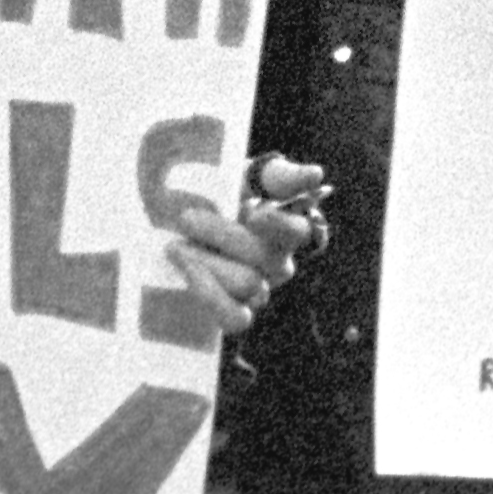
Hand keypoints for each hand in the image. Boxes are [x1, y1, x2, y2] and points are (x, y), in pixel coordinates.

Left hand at [149, 154, 322, 338]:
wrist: (184, 222)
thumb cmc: (222, 196)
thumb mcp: (247, 176)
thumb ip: (280, 176)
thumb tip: (315, 175)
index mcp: (287, 229)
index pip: (298, 230)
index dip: (280, 225)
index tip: (254, 213)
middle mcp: (279, 263)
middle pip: (263, 257)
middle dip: (221, 235)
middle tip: (186, 218)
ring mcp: (259, 291)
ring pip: (248, 285)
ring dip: (207, 263)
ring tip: (176, 245)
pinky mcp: (236, 314)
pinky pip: (235, 319)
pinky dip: (211, 297)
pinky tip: (188, 273)